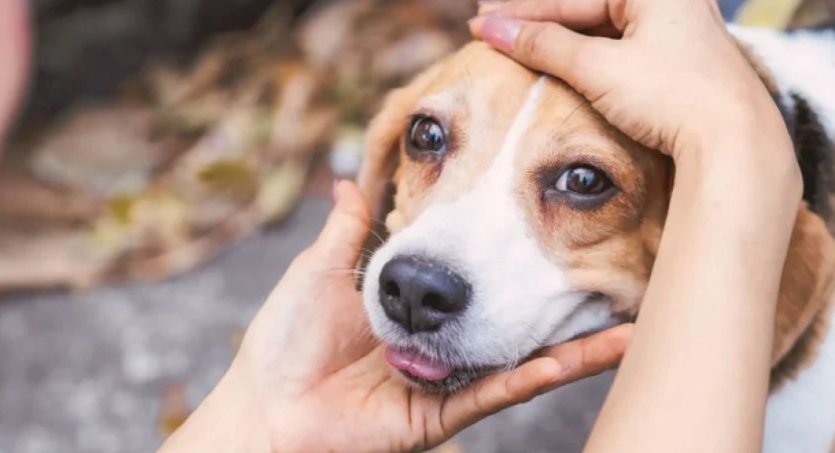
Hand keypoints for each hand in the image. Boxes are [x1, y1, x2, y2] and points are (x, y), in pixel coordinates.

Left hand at [161, 181, 632, 452]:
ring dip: (573, 346)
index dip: (512, 255)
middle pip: (512, 321)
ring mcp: (446, 381)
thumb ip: (350, 229)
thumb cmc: (286, 338)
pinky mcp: (440, 414)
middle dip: (560, 300)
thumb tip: (346, 182)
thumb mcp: (325, 270)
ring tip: (625, 323)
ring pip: (520, 361)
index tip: (552, 220)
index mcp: (416, 308)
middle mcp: (441, 344)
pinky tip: (574, 360)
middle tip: (612, 273)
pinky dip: (534, 376)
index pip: (477, 279)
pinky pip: (494, 392)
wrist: (266, 405)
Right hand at [469, 0, 790, 162]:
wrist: (734, 141)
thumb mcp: (598, 68)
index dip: (520, 13)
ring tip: (517, 42)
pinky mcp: (676, 57)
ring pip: (600, 26)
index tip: (479, 21)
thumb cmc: (672, 95)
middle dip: (535, 18)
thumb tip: (491, 28)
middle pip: (584, 7)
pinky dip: (584, 53)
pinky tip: (559, 57)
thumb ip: (543, 44)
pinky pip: (618, 45)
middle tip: (489, 23)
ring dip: (557, 37)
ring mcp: (675, 27)